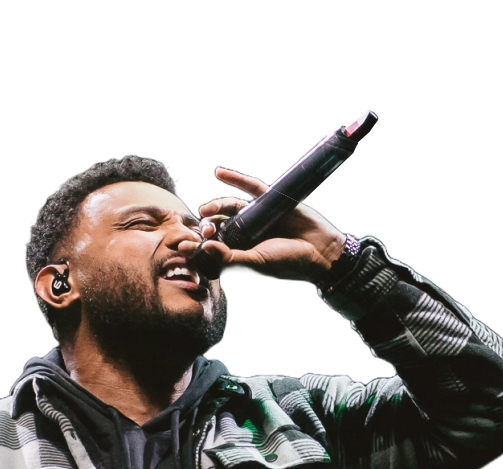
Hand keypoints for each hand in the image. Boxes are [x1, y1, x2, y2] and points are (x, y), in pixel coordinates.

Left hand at [177, 166, 345, 282]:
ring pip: (230, 207)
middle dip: (206, 226)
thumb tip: (204, 248)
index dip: (197, 245)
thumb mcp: (256, 263)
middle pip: (218, 225)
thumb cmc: (288, 263)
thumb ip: (230, 258)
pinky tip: (218, 172)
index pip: (213, 247)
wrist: (321, 251)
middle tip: (202, 228)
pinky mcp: (269, 200)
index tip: (181, 245)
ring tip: (205, 209)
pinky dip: (234, 178)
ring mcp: (257, 216)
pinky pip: (249, 186)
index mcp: (241, 252)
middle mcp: (246, 234)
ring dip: (216, 205)